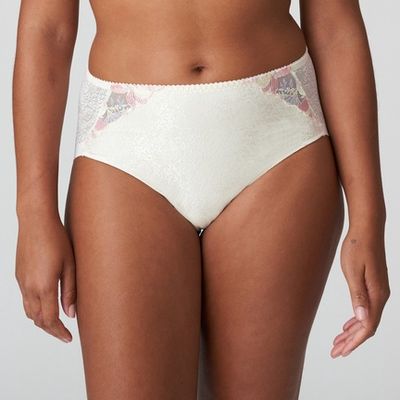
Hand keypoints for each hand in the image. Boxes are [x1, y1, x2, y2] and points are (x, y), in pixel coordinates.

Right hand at [15, 213, 75, 342]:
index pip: (50, 320)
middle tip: (65, 333)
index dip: (59, 332)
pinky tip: (47, 303)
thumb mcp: (70, 265)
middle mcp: (29, 288)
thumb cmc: (57, 239)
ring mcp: (22, 282)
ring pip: (29, 311)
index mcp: (43, 286)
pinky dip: (35, 308)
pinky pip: (25, 299)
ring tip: (57, 321)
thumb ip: (70, 291)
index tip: (69, 338)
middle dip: (51, 329)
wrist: (36, 221)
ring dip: (42, 320)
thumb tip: (71, 313)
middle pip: (37, 319)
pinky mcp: (19, 275)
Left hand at [331, 225, 389, 357]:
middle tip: (335, 352)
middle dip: (351, 342)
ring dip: (352, 333)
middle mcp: (380, 296)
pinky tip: (346, 325)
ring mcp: (378, 291)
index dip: (354, 342)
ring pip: (366, 319)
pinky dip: (356, 320)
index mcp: (376, 294)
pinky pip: (366, 310)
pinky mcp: (373, 286)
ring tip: (337, 342)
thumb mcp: (353, 270)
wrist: (366, 229)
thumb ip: (358, 295)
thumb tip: (361, 319)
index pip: (367, 326)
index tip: (341, 352)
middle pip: (367, 327)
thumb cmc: (357, 246)